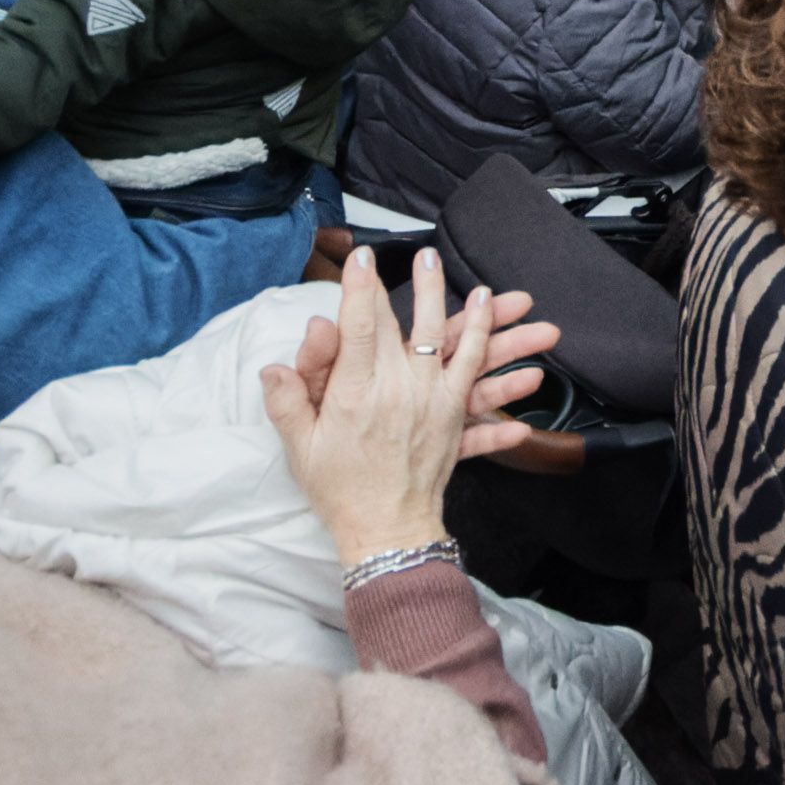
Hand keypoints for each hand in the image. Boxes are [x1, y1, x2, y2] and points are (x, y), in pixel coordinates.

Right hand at [258, 246, 556, 567]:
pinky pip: (478, 381)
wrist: (383, 530)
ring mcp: (432, 402)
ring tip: (487, 288)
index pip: (358, 328)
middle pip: (411, 326)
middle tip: (426, 254)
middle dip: (420, 285)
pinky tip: (509, 343)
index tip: (363, 258)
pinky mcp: (452, 419)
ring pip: (456, 346)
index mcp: (355, 393)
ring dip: (474, 315)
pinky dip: (493, 358)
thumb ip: (288, 400)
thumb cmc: (338, 489)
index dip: (360, 290)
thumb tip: (275, 364)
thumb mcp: (299, 447)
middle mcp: (398, 391)